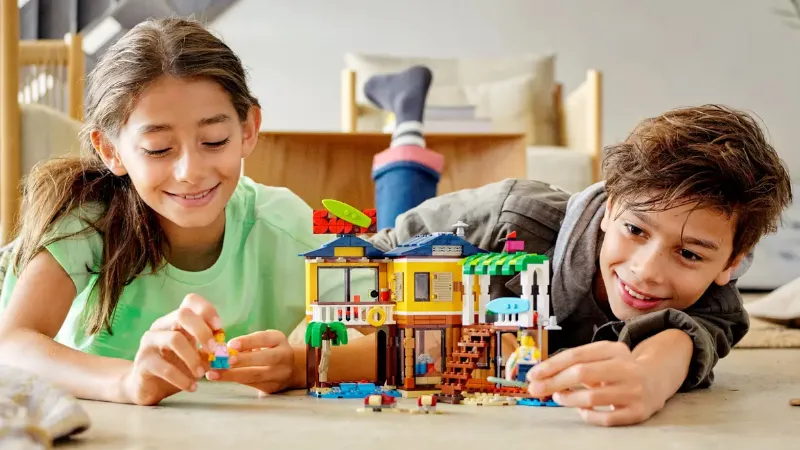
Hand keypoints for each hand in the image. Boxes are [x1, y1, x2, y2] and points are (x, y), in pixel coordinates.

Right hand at [120, 293, 220, 404]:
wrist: (148, 388)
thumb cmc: (177, 368)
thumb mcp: (197, 357)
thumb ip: (210, 351)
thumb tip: (226, 352)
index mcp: (175, 320)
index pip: (190, 301)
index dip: (207, 311)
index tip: (220, 329)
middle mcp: (161, 326)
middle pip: (182, 314)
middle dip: (202, 331)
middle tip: (214, 351)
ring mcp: (149, 343)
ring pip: (174, 339)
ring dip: (193, 358)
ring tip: (202, 374)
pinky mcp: (143, 363)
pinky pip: (165, 368)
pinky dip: (182, 378)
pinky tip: (192, 387)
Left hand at [205, 330, 294, 394]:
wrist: (290, 369)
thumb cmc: (268, 350)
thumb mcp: (263, 340)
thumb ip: (247, 342)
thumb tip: (223, 348)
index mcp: (279, 340)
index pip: (265, 339)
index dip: (248, 341)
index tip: (230, 345)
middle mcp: (284, 356)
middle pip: (266, 358)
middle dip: (243, 360)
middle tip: (224, 361)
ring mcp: (280, 374)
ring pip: (256, 375)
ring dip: (232, 375)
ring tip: (213, 374)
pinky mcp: (272, 388)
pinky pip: (252, 384)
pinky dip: (234, 380)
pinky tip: (220, 378)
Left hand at [526, 341, 661, 425]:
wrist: (657, 379)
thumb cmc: (619, 368)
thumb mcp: (603, 357)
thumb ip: (577, 363)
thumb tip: (542, 375)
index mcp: (614, 349)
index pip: (576, 355)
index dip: (551, 365)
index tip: (533, 374)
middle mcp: (626, 368)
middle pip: (582, 373)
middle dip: (553, 382)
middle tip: (535, 389)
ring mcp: (634, 391)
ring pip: (592, 398)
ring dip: (568, 399)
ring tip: (558, 398)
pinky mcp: (638, 412)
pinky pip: (605, 418)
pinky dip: (588, 415)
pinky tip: (580, 409)